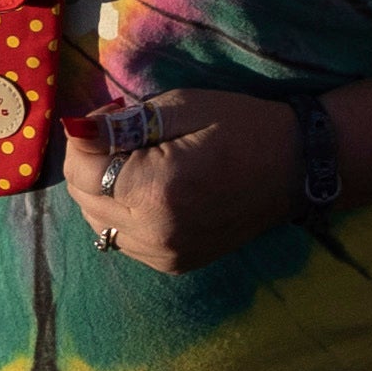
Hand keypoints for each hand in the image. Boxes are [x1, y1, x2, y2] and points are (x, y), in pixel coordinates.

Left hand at [74, 88, 298, 271]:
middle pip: (83, 198)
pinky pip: (125, 239)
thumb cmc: (243, 126)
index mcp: (156, 190)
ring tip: (143, 165)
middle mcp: (154, 233)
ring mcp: (164, 255)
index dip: (87, 138)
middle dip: (92, 164)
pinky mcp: (173, 264)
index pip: (80, 170)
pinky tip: (156, 192)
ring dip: (105, 191)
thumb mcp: (184, 106)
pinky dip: (126, 214)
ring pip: (98, 223)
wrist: (297, 168)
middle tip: (129, 137)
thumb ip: (124, 122)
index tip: (115, 117)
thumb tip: (74, 131)